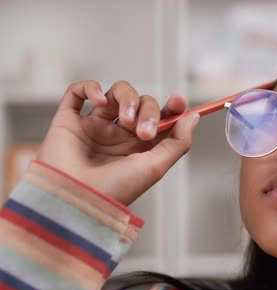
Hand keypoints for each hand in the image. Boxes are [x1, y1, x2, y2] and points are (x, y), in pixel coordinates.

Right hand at [37, 80, 199, 205]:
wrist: (75, 200)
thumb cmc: (116, 190)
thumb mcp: (156, 167)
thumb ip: (178, 141)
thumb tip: (194, 117)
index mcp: (140, 147)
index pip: (160, 118)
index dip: (172, 107)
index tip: (179, 102)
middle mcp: (118, 135)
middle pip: (141, 103)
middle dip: (148, 111)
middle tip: (144, 132)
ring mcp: (94, 127)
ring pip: (116, 93)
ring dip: (127, 99)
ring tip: (124, 121)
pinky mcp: (69, 122)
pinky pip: (78, 92)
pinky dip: (90, 88)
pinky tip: (99, 102)